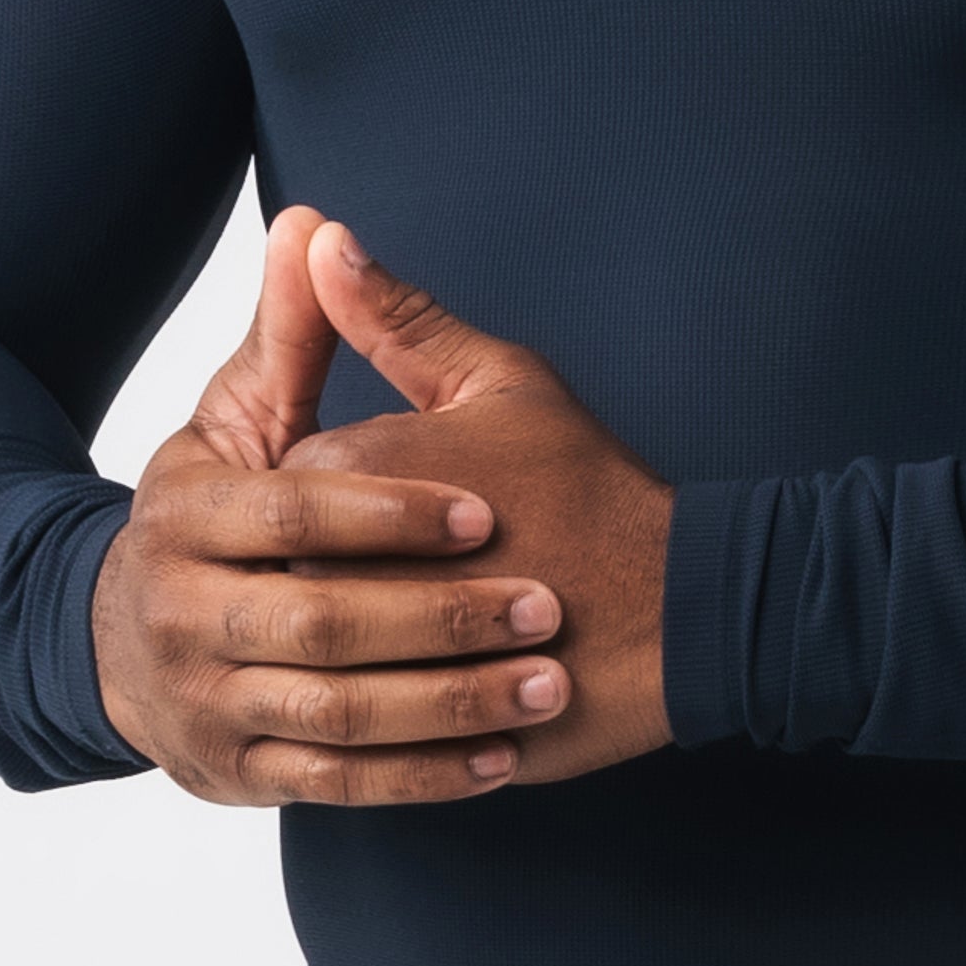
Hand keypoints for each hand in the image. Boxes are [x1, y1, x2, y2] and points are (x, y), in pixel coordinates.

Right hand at [92, 204, 578, 805]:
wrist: (126, 644)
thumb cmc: (221, 514)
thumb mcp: (242, 421)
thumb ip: (293, 335)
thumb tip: (316, 225)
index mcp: (182, 514)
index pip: (293, 512)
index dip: (391, 513)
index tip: (486, 513)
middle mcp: (179, 614)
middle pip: (323, 623)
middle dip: (445, 619)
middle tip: (545, 605)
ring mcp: (205, 702)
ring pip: (340, 714)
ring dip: (454, 704)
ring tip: (547, 682)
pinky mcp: (235, 772)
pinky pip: (337, 784)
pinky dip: (423, 777)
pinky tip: (501, 757)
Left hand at [282, 223, 674, 792]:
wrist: (680, 608)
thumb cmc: (594, 489)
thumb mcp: (499, 380)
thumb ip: (395, 318)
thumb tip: (319, 237)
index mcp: (352, 471)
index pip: (286, 485)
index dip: (346, 498)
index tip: (414, 504)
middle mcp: (340, 565)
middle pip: (285, 568)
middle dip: (340, 569)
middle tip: (428, 568)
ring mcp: (367, 657)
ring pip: (309, 652)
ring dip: (357, 645)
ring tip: (436, 630)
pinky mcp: (401, 728)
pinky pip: (352, 727)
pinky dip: (382, 713)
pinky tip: (436, 689)